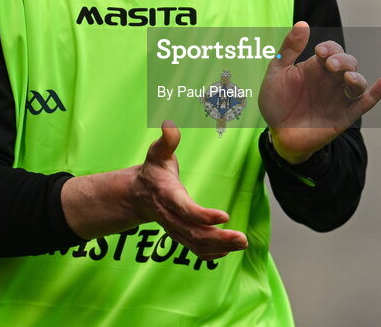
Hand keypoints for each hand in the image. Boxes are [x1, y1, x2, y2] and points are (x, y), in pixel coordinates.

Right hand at [130, 120, 247, 259]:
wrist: (138, 194)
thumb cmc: (153, 171)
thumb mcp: (156, 153)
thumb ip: (166, 141)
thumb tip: (169, 125)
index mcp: (167, 196)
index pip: (186, 210)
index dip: (204, 216)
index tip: (225, 216)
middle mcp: (170, 216)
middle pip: (194, 233)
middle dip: (219, 238)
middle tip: (242, 238)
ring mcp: (174, 229)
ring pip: (196, 244)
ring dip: (220, 247)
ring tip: (242, 243)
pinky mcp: (179, 235)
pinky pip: (194, 249)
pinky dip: (211, 254)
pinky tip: (228, 250)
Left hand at [258, 22, 380, 163]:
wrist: (277, 133)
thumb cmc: (276, 101)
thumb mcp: (277, 71)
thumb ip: (289, 49)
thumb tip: (302, 24)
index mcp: (316, 67)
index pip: (332, 50)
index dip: (330, 48)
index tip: (320, 52)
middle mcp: (331, 80)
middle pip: (348, 63)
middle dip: (343, 61)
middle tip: (331, 65)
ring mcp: (339, 98)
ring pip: (358, 83)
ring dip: (356, 77)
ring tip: (347, 77)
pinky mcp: (344, 116)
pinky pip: (365, 103)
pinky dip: (377, 93)